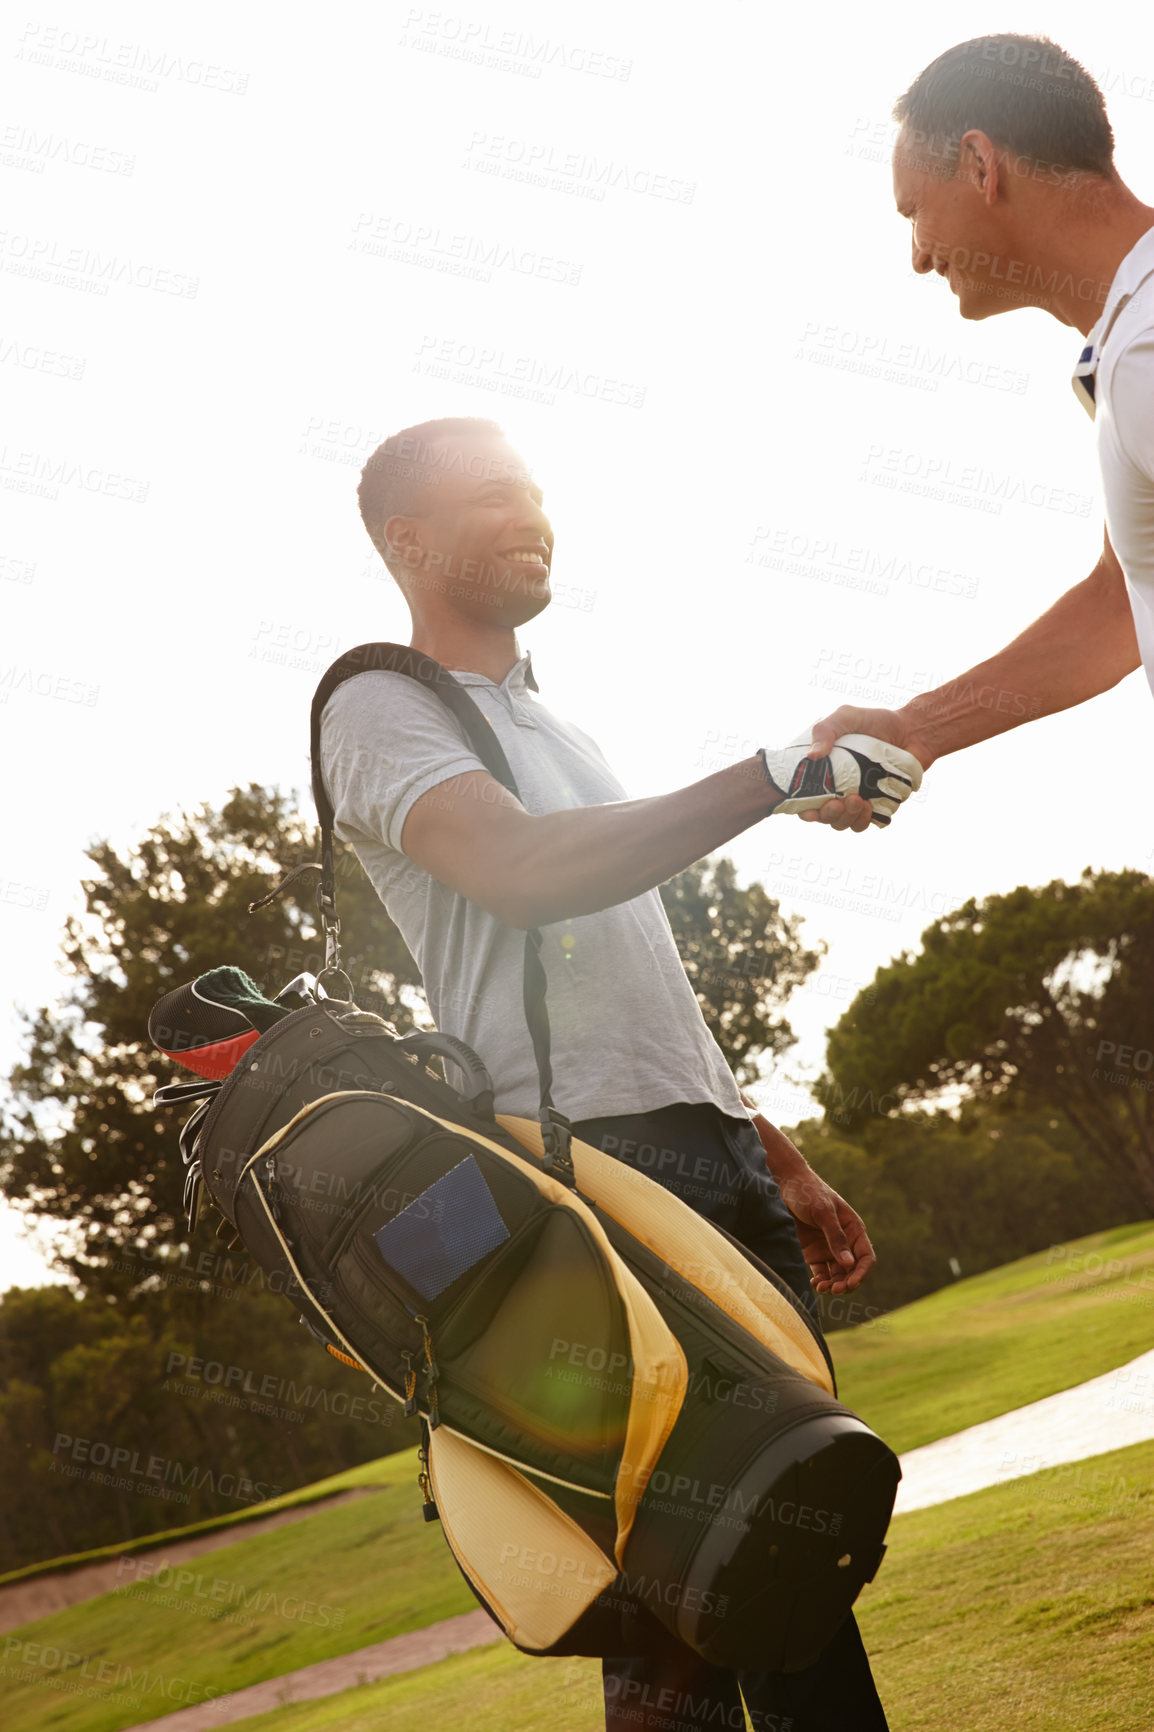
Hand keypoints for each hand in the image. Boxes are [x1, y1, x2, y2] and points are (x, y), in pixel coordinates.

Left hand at [741, 1100, 875, 1292]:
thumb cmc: (807, 1192)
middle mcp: (843, 1241)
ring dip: (833, 1285)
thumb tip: (849, 1263)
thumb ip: (835, 1236)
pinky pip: (822, 1273)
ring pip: (838, 1275)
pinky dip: (821, 1282)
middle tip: (833, 1290)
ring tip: (821, 1287)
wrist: (784, 1184)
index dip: (861, 1273)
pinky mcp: (813, 1253)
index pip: (865, 1257)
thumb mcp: (823, 1211)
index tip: (850, 1284)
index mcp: (853, 1229)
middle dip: (846, 1283)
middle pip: (852, 1271)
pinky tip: (814, 1284)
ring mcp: (828, 1248)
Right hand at [799, 706, 931, 831]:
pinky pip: (865, 823)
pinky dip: (864, 820)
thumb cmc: (876, 722)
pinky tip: (869, 807)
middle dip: (827, 815)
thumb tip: (812, 755)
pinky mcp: (877, 805)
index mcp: (824, 770)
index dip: (803, 809)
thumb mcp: (847, 717)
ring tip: (857, 801)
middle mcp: (837, 788)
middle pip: (823, 815)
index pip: (803, 797)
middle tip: (837, 803)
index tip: (808, 812)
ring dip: (846, 818)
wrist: (913, 730)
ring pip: (843, 823)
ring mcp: (857, 799)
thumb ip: (826, 729)